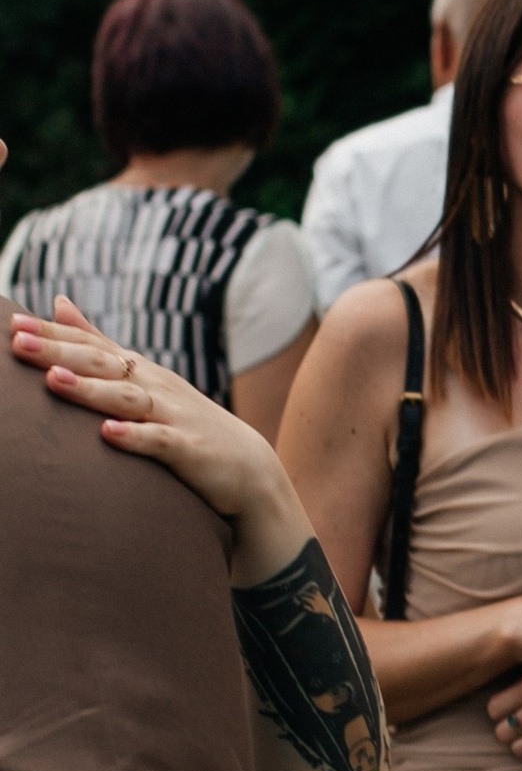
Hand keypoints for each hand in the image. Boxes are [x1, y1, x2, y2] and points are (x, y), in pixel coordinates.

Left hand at [12, 298, 303, 571]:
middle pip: (104, 365)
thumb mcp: (142, 377)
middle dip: (61, 353)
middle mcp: (155, 388)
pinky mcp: (190, 451)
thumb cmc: (184, 423)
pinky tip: (107, 434)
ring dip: (92, 390)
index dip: (53, 335)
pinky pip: (161, 443)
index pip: (91, 345)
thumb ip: (99, 341)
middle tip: (20, 342)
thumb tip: (58, 302)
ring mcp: (174, 417)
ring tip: (54, 380)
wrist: (249, 468)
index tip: (13, 324)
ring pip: (129, 399)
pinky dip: (135, 437)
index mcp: (139, 371)